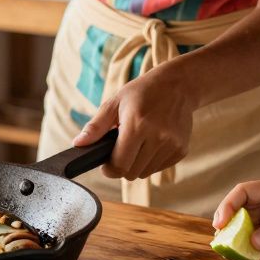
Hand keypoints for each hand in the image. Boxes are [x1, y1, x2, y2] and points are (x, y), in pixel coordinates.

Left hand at [74, 67, 195, 179]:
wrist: (178, 85)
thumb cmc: (142, 92)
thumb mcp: (115, 102)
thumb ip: (95, 126)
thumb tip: (77, 144)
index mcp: (137, 125)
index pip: (119, 165)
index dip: (109, 169)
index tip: (106, 163)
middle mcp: (157, 137)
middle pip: (131, 173)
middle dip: (121, 166)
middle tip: (120, 150)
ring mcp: (172, 145)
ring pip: (145, 173)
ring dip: (137, 164)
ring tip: (137, 143)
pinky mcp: (181, 150)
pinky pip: (159, 168)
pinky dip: (151, 161)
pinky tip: (151, 143)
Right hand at [212, 178, 259, 257]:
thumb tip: (252, 242)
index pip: (244, 192)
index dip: (229, 205)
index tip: (220, 223)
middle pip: (243, 210)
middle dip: (232, 225)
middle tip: (222, 241)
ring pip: (251, 226)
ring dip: (243, 239)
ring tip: (234, 253)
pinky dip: (255, 248)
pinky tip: (251, 258)